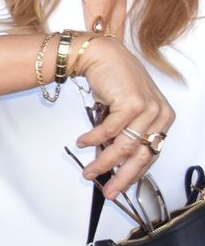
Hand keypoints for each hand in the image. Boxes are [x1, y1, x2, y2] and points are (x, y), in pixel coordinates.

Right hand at [74, 36, 175, 196]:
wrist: (101, 55)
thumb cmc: (112, 79)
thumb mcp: (121, 111)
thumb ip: (121, 134)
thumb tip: (110, 160)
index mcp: (163, 117)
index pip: (151, 154)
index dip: (134, 173)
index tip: (121, 186)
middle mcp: (160, 113)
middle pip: (142, 155)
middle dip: (122, 177)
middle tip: (110, 191)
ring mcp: (148, 108)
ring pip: (124, 146)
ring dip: (103, 162)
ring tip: (89, 171)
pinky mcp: (132, 103)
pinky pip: (110, 130)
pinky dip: (94, 139)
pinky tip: (83, 142)